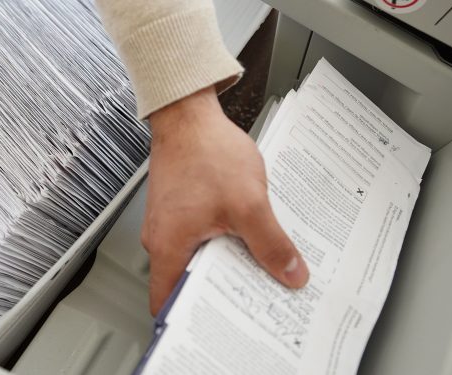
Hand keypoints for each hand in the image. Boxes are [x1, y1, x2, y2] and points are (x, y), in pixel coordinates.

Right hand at [143, 86, 309, 314]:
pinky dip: (221, 242)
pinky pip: (199, 237)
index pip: (169, 302)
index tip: (224, 322)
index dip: (196, 317)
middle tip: (252, 298)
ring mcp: (169, 223)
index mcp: (168, 246)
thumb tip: (289, 272)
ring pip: (196, 258)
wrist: (189, 114)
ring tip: (254, 267)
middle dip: (221, 293)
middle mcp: (161, 238)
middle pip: (187, 283)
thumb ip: (271, 243)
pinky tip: (245, 236)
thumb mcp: (248, 203)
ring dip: (224, 264)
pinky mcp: (179, 208)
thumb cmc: (205, 151)